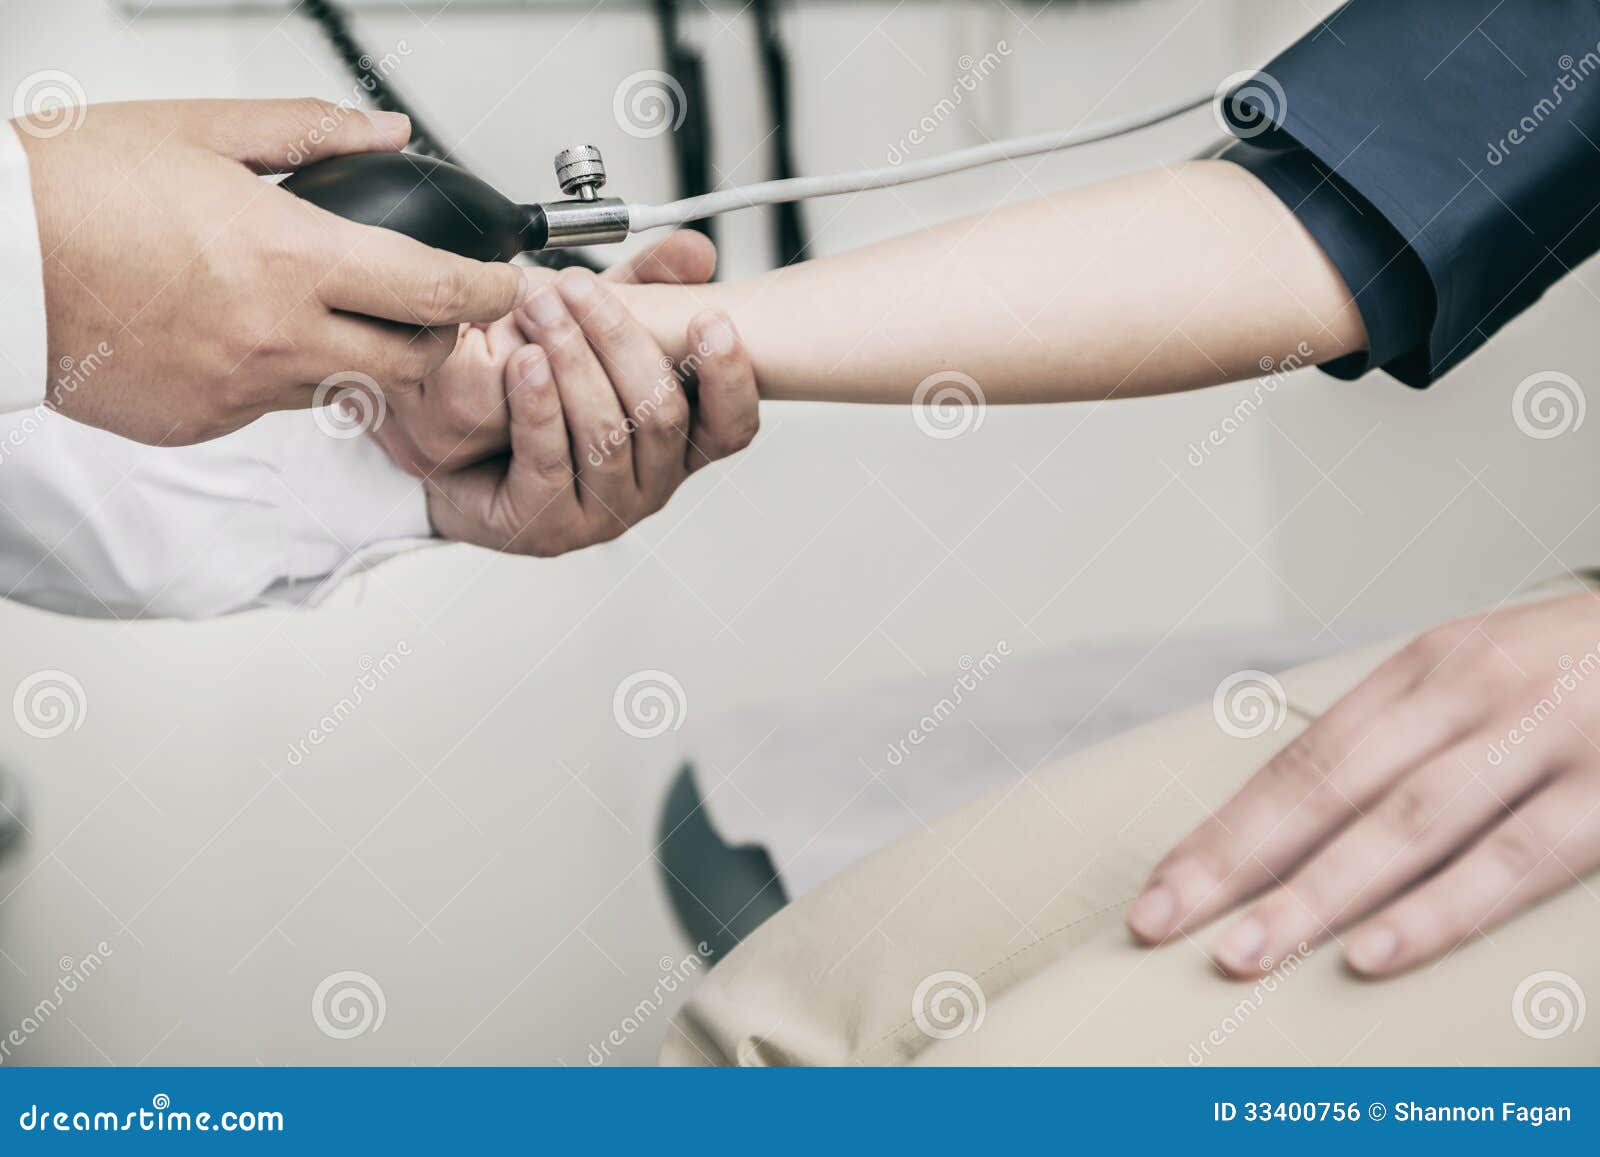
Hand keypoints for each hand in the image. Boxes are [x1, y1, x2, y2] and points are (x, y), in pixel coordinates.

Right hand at [17, 99, 523, 444]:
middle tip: (431, 308)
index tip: (507, 285)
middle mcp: (276, 336)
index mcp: (288, 258)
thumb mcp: (201, 129)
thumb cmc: (75, 188)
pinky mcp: (201, 424)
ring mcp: (239, 390)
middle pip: (412, 362)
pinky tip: (243, 332)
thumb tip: (387, 135)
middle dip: (440, 337)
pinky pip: (272, 407)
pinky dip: (281, 374)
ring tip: (323, 311)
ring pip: (344, 389)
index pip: (433, 292)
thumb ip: (311, 134)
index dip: (488, 292)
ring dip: (358, 357)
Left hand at [423, 260, 757, 554]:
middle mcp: (651, 482)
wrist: (457, 451)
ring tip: (538, 309)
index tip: (710, 322)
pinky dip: (539, 406)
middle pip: (661, 417)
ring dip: (572, 362)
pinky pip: (550, 462)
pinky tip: (524, 363)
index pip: (731, 426)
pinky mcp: (547, 527)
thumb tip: (697, 250)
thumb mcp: (595, 330)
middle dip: (620, 341)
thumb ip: (647, 290)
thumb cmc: (537, 394)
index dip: (729, 379)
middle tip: (577, 287)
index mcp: (678, 444)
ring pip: (606, 436)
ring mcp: (602, 512)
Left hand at [1128, 592, 1599, 977]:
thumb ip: (1404, 742)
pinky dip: (1439, 910)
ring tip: (1243, 951)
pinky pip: (1513, 860)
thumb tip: (1300, 828)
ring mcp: (1543, 736)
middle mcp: (1469, 692)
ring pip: (1404, 827)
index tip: (1163, 886)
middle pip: (1327, 790)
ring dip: (1314, 895)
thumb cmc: (1581, 672)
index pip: (1301, 760)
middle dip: (1237, 864)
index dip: (1226, 830)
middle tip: (1164, 925)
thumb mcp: (1483, 678)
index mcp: (1423, 669)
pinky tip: (1374, 952)